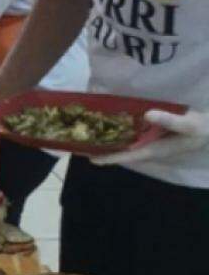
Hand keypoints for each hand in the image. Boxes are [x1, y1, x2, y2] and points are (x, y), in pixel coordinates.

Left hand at [92, 108, 208, 166]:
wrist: (208, 129)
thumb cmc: (200, 129)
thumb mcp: (189, 124)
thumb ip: (170, 120)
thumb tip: (147, 114)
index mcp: (154, 149)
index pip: (128, 155)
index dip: (110, 157)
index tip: (91, 159)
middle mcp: (147, 147)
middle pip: (121, 151)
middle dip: (101, 149)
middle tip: (78, 144)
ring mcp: (148, 141)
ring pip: (124, 143)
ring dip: (106, 140)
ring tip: (84, 134)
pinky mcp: (150, 134)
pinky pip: (131, 134)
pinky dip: (118, 131)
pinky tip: (105, 123)